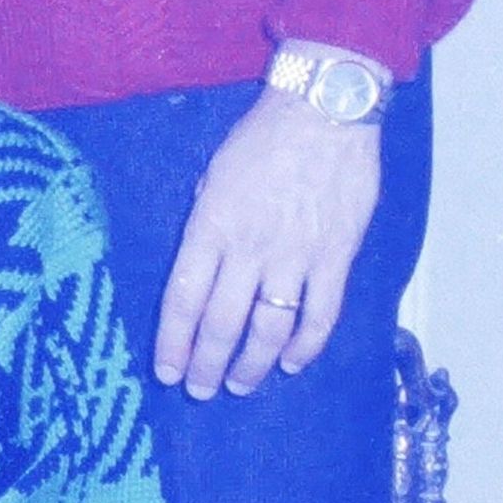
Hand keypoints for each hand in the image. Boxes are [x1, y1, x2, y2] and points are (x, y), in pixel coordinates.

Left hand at [153, 90, 382, 401]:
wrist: (324, 112)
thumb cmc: (262, 138)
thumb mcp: (214, 176)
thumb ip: (207, 226)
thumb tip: (202, 270)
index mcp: (211, 226)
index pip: (183, 299)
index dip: (173, 343)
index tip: (167, 372)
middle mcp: (249, 248)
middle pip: (222, 323)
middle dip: (206, 364)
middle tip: (200, 390)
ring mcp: (295, 255)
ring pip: (269, 329)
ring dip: (251, 365)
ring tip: (239, 384)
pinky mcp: (335, 256)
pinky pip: (320, 314)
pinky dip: (306, 345)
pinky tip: (292, 362)